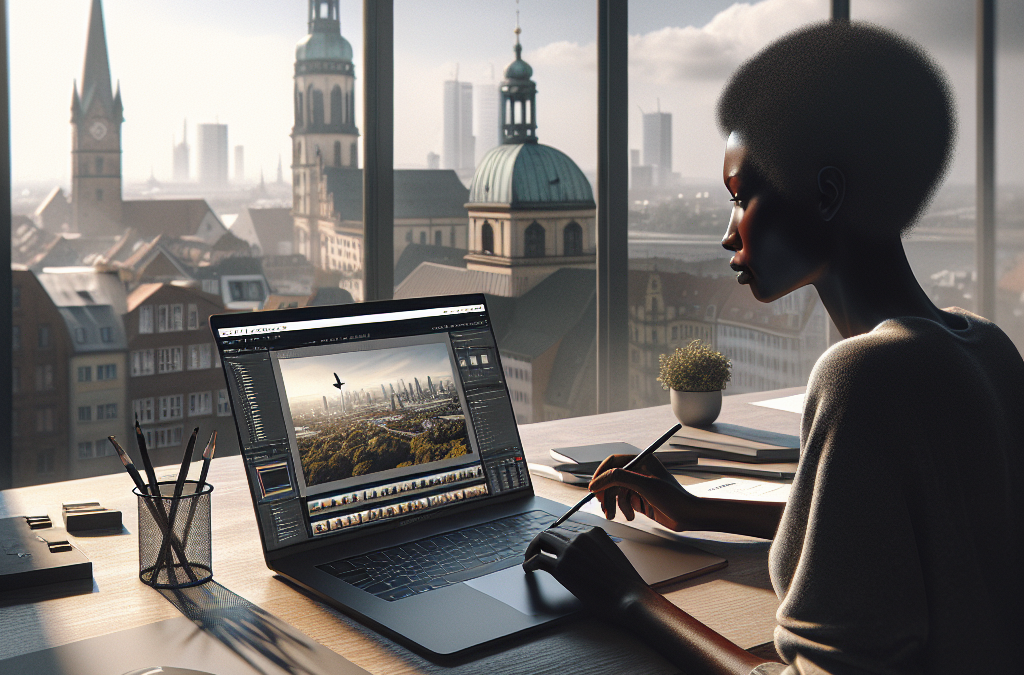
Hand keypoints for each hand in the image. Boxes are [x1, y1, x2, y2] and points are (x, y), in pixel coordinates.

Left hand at [523, 525, 647, 620]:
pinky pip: (538, 560)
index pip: (568, 530)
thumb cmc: (625, 583)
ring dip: (533, 549)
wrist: (629, 597)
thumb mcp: (612, 556)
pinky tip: (528, 569)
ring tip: (530, 559)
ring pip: (542, 540)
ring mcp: (570, 550)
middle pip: (553, 532)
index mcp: (594, 532)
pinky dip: (530, 562)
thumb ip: (596, 550)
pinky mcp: (562, 568)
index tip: (551, 547)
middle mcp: (581, 536)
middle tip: (536, 552)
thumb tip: (583, 557)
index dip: (557, 540)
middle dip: (542, 541)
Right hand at [590, 454, 702, 531]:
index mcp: (641, 460)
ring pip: (616, 492)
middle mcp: (639, 471)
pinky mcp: (640, 498)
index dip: (601, 474)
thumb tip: (598, 481)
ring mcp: (639, 485)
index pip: (613, 462)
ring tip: (614, 516)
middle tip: (604, 506)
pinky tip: (631, 516)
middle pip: (612, 479)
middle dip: (607, 494)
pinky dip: (623, 510)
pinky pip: (623, 502)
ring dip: (613, 504)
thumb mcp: (644, 485)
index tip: (594, 488)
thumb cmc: (672, 497)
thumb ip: (619, 478)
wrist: (688, 516)